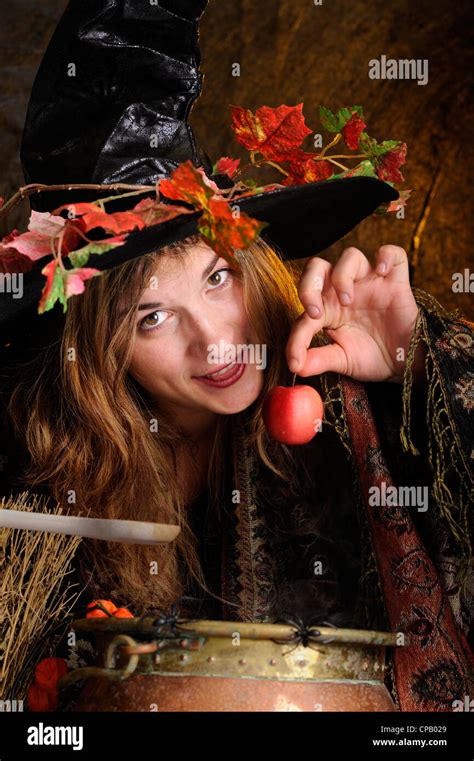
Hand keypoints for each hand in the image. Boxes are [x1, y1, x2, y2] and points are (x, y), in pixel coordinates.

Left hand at [286, 245, 419, 382]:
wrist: (405, 362)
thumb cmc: (371, 357)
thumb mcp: (343, 360)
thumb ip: (320, 360)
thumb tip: (297, 367)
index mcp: (327, 309)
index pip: (303, 312)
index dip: (296, 338)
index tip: (295, 361)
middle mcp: (344, 291)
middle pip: (316, 267)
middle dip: (308, 285)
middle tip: (316, 313)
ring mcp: (369, 283)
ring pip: (350, 256)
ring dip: (342, 275)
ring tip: (348, 301)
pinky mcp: (395, 282)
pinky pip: (392, 253)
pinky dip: (386, 256)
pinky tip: (382, 272)